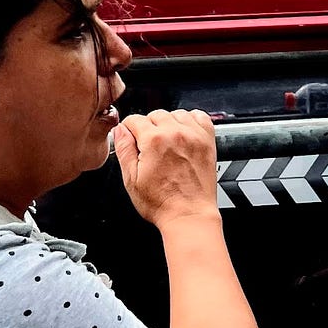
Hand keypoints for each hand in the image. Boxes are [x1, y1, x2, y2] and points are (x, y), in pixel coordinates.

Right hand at [112, 108, 219, 231]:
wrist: (189, 214)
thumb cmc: (162, 202)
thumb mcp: (131, 180)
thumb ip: (124, 150)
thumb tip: (120, 131)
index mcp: (154, 140)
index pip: (135, 119)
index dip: (128, 130)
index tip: (130, 138)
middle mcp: (175, 132)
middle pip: (155, 114)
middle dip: (148, 127)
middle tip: (147, 146)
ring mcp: (194, 134)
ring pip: (176, 113)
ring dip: (168, 123)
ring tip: (165, 143)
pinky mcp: (207, 139)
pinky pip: (199, 116)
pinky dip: (190, 121)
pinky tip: (184, 134)